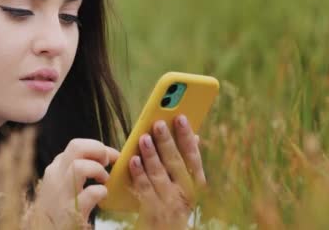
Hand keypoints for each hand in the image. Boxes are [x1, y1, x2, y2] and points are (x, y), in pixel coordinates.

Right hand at [27, 139, 118, 228]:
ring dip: (98, 170)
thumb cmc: (59, 211)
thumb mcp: (62, 185)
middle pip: (76, 147)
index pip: (76, 146)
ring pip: (79, 166)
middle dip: (98, 150)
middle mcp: (55, 176)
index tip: (113, 156)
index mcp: (55, 169)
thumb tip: (103, 156)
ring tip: (104, 180)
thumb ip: (76, 170)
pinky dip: (101, 192)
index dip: (98, 148)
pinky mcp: (69, 211)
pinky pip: (90, 193)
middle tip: (107, 163)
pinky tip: (102, 197)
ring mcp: (61, 193)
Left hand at [129, 115, 205, 229]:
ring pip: (159, 175)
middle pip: (176, 163)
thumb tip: (195, 136)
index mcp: (195, 183)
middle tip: (158, 124)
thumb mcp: (186, 185)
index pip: (193, 156)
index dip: (187, 136)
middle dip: (167, 142)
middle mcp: (185, 193)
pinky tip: (133, 160)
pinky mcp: (153, 212)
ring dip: (151, 155)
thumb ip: (187, 162)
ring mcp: (169, 204)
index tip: (180, 117)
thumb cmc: (174, 202)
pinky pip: (145, 190)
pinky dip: (139, 174)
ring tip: (144, 138)